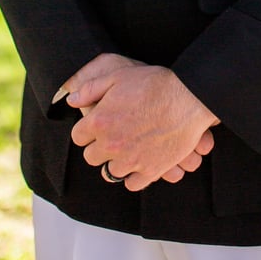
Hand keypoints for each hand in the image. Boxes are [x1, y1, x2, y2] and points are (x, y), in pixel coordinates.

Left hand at [66, 60, 217, 190]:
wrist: (188, 97)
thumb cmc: (154, 83)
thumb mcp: (118, 76)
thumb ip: (90, 89)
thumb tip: (71, 99)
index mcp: (99, 122)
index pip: (78, 137)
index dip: (86, 130)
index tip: (96, 126)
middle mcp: (111, 145)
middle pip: (91, 157)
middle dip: (98, 146)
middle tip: (112, 136)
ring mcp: (131, 161)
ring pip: (110, 172)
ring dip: (115, 161)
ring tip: (127, 149)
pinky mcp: (151, 170)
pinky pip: (132, 184)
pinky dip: (133, 176)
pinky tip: (139, 162)